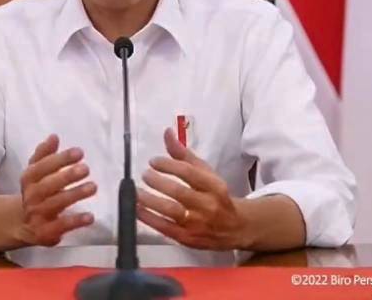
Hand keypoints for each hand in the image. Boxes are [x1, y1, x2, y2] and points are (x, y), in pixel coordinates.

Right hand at [16, 134, 96, 246]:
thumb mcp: (36, 172)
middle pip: (48, 185)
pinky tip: (89, 216)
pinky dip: (75, 221)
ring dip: (74, 195)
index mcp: (29, 179)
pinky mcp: (45, 232)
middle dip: (67, 176)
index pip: (42, 167)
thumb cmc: (35, 192)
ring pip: (56, 204)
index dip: (60, 159)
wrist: (22, 224)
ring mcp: (37, 214)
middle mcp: (31, 196)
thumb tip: (54, 137)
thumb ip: (44, 154)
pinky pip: (61, 226)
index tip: (79, 152)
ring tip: (93, 187)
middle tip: (86, 169)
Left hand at [137, 128, 247, 249]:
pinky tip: (138, 209)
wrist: (236, 228)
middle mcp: (207, 205)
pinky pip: (165, 228)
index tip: (154, 161)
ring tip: (136, 192)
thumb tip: (167, 133)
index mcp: (215, 186)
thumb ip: (184, 155)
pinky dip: (149, 218)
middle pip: (179, 192)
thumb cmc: (218, 197)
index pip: (190, 173)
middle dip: (158, 182)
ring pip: (171, 211)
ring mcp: (197, 224)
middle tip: (145, 175)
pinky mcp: (187, 238)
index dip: (169, 165)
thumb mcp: (206, 173)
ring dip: (150, 201)